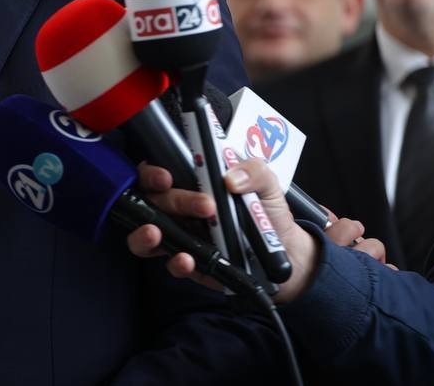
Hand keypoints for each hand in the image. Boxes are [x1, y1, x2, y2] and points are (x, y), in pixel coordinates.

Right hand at [125, 160, 379, 302]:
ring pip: (145, 234)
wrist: (288, 256)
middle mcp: (178, 209)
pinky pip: (171, 263)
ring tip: (156, 233)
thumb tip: (231, 178)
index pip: (156, 172)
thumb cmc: (268, 213)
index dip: (152, 173)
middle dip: (173, 201)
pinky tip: (187, 259)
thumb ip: (253, 170)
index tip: (166, 177)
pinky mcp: (190, 264)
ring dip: (145, 234)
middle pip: (153, 201)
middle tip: (206, 206)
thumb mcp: (267, 183)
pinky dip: (175, 262)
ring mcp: (181, 237)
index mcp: (191, 183)